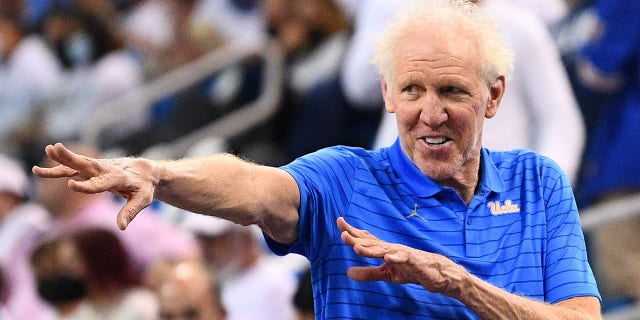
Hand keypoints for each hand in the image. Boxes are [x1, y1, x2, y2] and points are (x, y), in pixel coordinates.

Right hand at [32, 143, 157, 229]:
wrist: (146, 171)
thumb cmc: (145, 187)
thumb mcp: (143, 200)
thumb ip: (131, 211)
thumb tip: (121, 226)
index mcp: (119, 178)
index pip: (100, 183)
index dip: (86, 185)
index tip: (70, 185)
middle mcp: (106, 169)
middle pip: (87, 164)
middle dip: (71, 158)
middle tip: (55, 149)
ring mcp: (97, 168)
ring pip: (77, 163)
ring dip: (61, 158)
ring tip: (46, 149)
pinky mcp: (91, 169)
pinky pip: (71, 169)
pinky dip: (57, 168)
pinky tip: (38, 170)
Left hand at [337, 217, 469, 297]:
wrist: (436, 273)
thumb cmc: (411, 270)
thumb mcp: (386, 274)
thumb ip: (368, 273)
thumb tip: (348, 273)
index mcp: (384, 250)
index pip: (366, 239)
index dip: (353, 231)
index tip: (339, 222)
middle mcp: (391, 248)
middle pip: (371, 242)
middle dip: (356, 238)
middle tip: (342, 233)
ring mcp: (402, 253)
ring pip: (384, 250)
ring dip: (370, 249)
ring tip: (356, 247)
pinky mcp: (414, 261)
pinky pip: (404, 259)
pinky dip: (396, 258)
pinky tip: (388, 258)